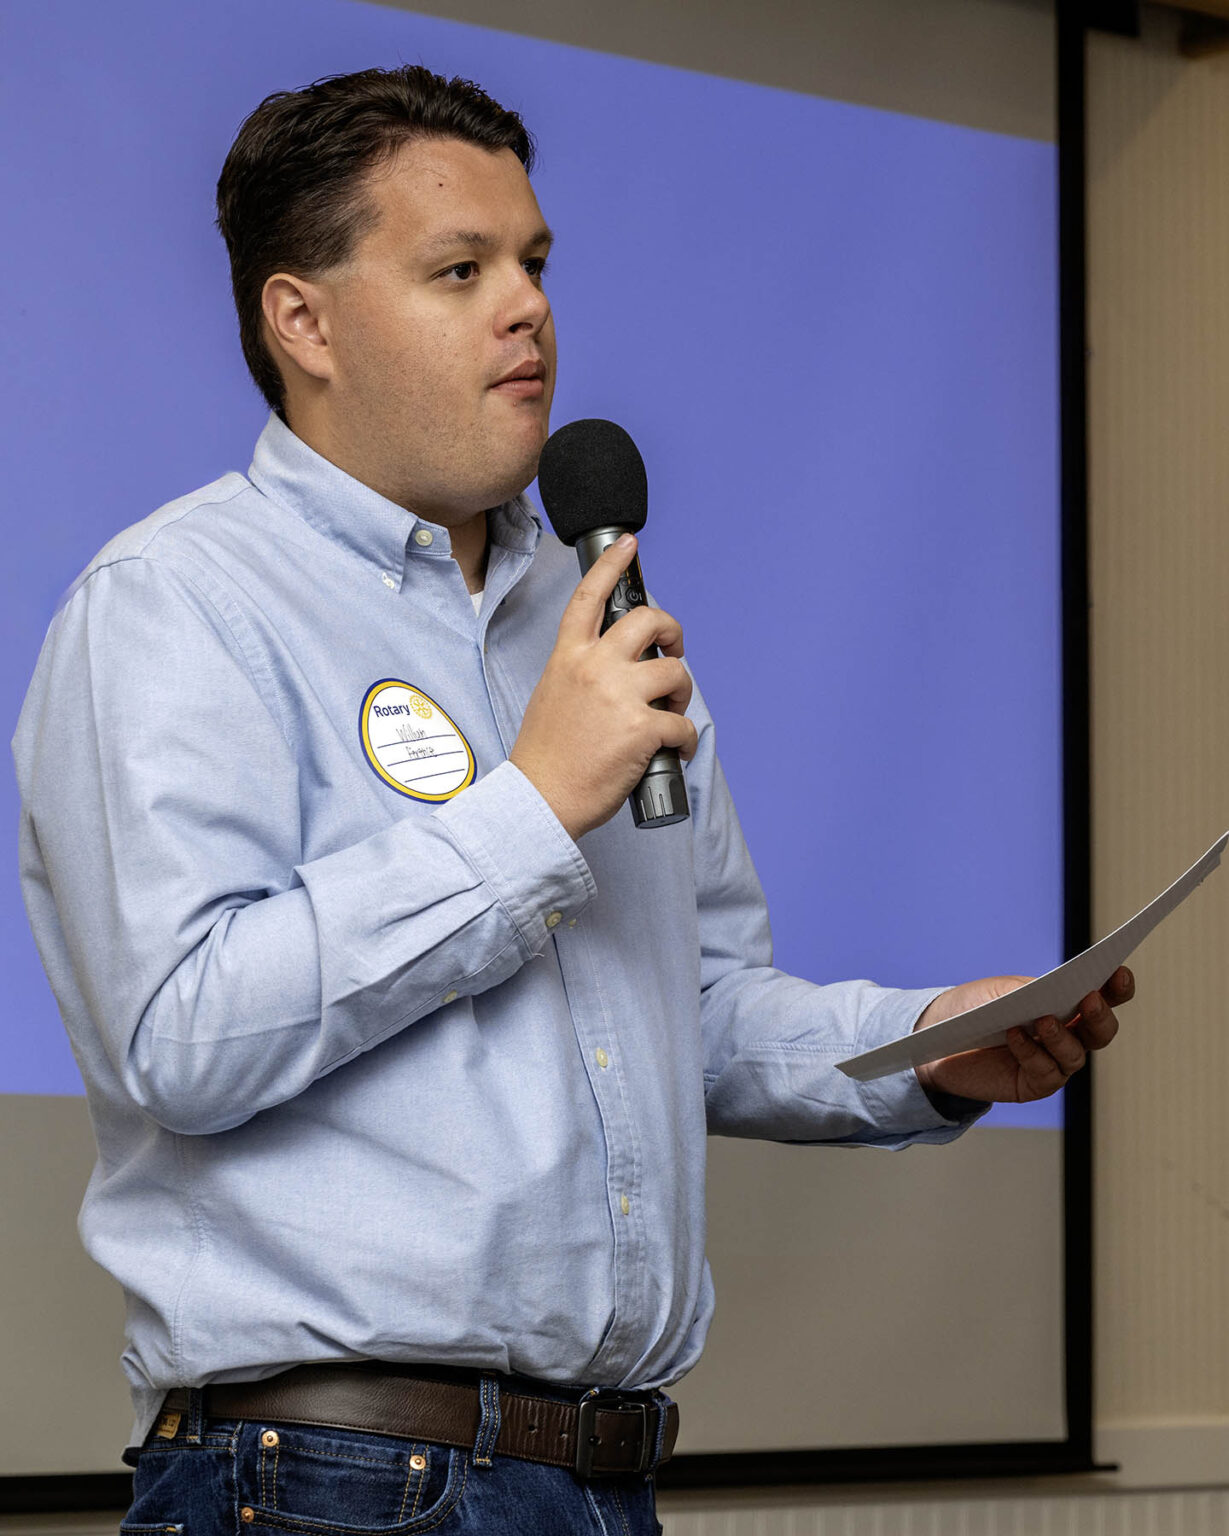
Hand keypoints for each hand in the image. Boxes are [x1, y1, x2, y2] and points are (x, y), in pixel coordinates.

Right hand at [509, 534, 697, 838]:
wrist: (538, 800)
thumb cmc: (545, 758)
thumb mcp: (553, 696)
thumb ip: (583, 675)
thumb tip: (620, 674)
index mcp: (568, 658)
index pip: (590, 597)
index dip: (612, 565)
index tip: (629, 544)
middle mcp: (595, 667)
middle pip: (648, 620)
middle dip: (672, 632)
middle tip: (674, 651)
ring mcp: (620, 696)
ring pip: (675, 671)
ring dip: (682, 693)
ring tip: (670, 715)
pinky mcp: (642, 728)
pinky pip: (684, 725)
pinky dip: (686, 741)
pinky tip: (674, 752)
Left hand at [913, 966, 1134, 1103]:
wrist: (939, 1038)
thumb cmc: (975, 1007)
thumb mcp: (998, 991)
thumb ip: (1026, 992)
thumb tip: (1048, 996)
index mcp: (1066, 1005)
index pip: (1104, 996)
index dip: (1117, 987)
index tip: (1119, 972)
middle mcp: (1069, 1035)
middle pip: (1101, 1031)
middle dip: (1099, 1015)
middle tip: (1089, 999)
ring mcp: (1055, 1062)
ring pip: (1075, 1054)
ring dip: (1061, 1037)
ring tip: (1042, 1021)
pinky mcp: (1035, 1084)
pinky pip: (1046, 1072)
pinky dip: (1031, 1053)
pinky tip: (1014, 1038)